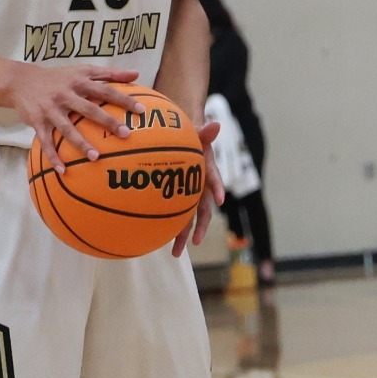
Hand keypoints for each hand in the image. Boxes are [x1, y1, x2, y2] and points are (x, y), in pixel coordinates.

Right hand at [10, 65, 142, 174]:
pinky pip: (46, 141)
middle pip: (89, 109)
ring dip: (81, 143)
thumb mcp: (82, 70)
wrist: (21, 81)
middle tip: (125, 134)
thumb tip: (137, 74)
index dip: (123, 99)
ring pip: (67, 128)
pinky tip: (63, 171)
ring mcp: (51, 109)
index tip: (141, 111)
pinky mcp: (37, 121)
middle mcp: (66, 94)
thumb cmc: (58, 77)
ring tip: (96, 157)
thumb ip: (110, 73)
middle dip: (107, 122)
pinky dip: (53, 157)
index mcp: (79, 82)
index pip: (105, 90)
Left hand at [171, 120, 226, 258]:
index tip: (220, 199)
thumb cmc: (190, 137)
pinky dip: (166, 226)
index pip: (214, 179)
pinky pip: (172, 214)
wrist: (183, 141)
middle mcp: (200, 187)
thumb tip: (216, 124)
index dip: (217, 187)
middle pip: (202, 210)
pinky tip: (156, 239)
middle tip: (195, 242)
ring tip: (175, 253)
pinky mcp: (177, 199)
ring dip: (182, 235)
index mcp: (206, 171)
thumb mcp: (196, 133)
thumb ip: (204, 132)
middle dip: (199, 227)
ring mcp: (189, 195)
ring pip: (186, 217)